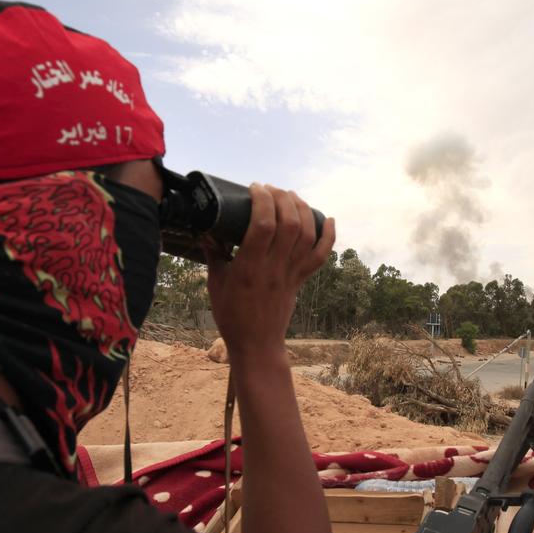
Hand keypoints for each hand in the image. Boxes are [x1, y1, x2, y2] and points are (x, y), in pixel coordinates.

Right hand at [204, 183, 334, 360]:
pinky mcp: (301, 281)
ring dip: (303, 210)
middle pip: (289, 224)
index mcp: (250, 267)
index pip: (262, 224)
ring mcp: (291, 274)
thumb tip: (205, 231)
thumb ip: (213, 254)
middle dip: (283, 199)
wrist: (256, 345)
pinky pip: (321, 256)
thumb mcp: (215, 283)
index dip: (262, 201)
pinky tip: (328, 219)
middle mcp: (274, 267)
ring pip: (307, 235)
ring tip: (291, 196)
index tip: (255, 188)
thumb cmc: (232, 315)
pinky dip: (329, 236)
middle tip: (271, 189)